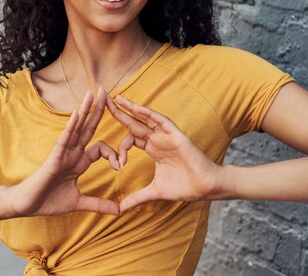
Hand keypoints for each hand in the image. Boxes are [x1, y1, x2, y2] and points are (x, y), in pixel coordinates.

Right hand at [8, 88, 120, 216]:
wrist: (26, 206)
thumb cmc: (48, 201)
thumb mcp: (78, 203)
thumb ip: (98, 204)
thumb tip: (118, 211)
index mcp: (79, 162)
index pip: (100, 148)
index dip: (113, 154)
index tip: (119, 167)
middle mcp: (72, 153)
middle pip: (88, 128)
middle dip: (98, 110)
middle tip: (106, 91)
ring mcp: (62, 154)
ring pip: (76, 128)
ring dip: (85, 110)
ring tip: (92, 93)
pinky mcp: (53, 158)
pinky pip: (64, 139)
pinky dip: (71, 127)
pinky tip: (77, 114)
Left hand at [106, 95, 224, 211]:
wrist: (206, 187)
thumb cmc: (184, 187)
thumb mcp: (155, 192)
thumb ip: (137, 197)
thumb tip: (121, 210)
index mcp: (152, 149)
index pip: (130, 139)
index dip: (120, 149)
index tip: (118, 165)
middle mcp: (157, 139)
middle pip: (133, 122)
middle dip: (118, 112)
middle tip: (102, 100)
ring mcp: (166, 135)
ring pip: (144, 117)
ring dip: (130, 107)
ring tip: (114, 98)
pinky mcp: (175, 134)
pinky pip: (160, 120)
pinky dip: (147, 113)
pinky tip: (135, 107)